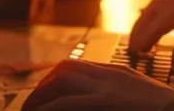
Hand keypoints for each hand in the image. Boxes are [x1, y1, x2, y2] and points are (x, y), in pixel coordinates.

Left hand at [21, 59, 173, 110]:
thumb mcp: (140, 99)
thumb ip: (121, 97)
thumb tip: (105, 105)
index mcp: (118, 73)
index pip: (78, 67)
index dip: (55, 80)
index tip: (46, 97)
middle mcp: (110, 75)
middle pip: (65, 69)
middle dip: (44, 87)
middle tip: (33, 107)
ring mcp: (107, 87)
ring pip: (60, 81)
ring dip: (41, 98)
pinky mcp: (106, 102)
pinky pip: (66, 103)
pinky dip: (49, 109)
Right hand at [129, 0, 173, 72]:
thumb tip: (173, 58)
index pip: (168, 16)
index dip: (148, 32)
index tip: (138, 51)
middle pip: (161, 4)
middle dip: (142, 24)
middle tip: (133, 48)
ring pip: (166, 1)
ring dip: (148, 18)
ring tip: (140, 42)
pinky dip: (159, 16)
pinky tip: (155, 32)